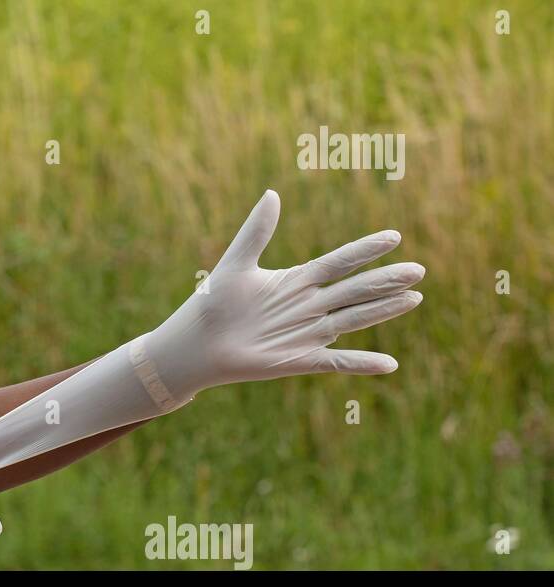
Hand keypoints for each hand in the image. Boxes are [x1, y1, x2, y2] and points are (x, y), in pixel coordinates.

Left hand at [145, 190, 424, 401]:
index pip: (339, 262)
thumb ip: (255, 231)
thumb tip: (272, 193)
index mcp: (296, 281)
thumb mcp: (236, 263)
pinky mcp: (299, 359)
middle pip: (355, 289)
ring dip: (382, 311)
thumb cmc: (212, 303)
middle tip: (419, 270)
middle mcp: (309, 306)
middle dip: (385, 280)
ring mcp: (307, 333)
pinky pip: (336, 362)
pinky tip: (389, 365)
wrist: (196, 343)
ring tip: (414, 299)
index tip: (394, 236)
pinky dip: (361, 363)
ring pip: (354, 319)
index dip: (365, 250)